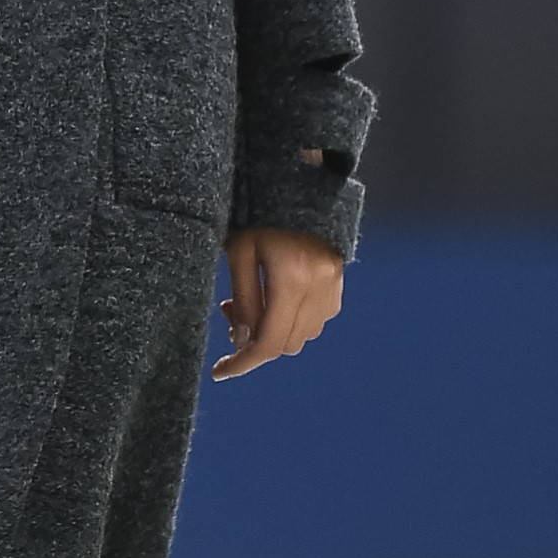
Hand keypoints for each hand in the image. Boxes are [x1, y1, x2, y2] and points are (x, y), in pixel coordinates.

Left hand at [214, 225, 342, 380]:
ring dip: (273, 332)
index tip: (219, 372)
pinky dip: (292, 321)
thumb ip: (243, 299)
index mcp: (292, 278)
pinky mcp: (337, 284)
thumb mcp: (240, 251)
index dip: (242, 363)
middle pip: (285, 345)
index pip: (268, 342)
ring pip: (301, 337)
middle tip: (230, 314)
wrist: (299, 186)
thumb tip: (243, 342)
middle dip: (254, 343)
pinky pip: (316, 321)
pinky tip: (275, 297)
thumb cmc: (260, 212)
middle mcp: (318, 287)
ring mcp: (332, 286)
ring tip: (252, 300)